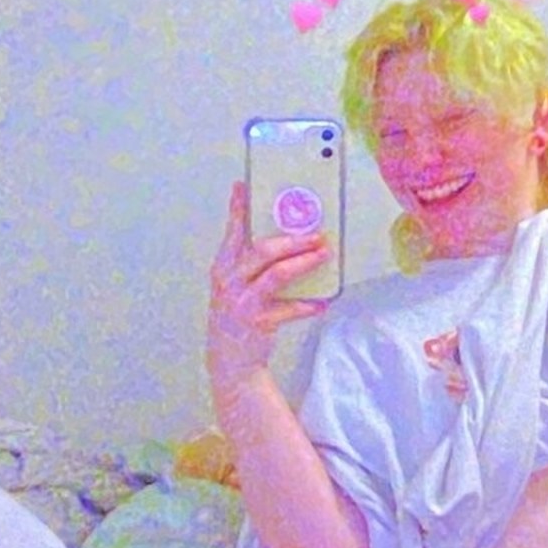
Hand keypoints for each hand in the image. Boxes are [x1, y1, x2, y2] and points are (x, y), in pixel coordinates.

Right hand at [206, 181, 331, 401]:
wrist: (230, 361)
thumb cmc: (237, 316)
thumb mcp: (237, 286)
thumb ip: (252, 264)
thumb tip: (285, 240)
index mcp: (224, 268)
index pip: (233, 232)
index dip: (239, 209)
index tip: (244, 187)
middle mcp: (229, 281)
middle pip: (263, 250)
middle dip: (293, 239)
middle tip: (317, 234)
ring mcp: (242, 302)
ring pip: (277, 274)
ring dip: (304, 262)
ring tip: (324, 255)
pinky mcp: (257, 321)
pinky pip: (289, 308)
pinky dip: (308, 304)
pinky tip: (322, 302)